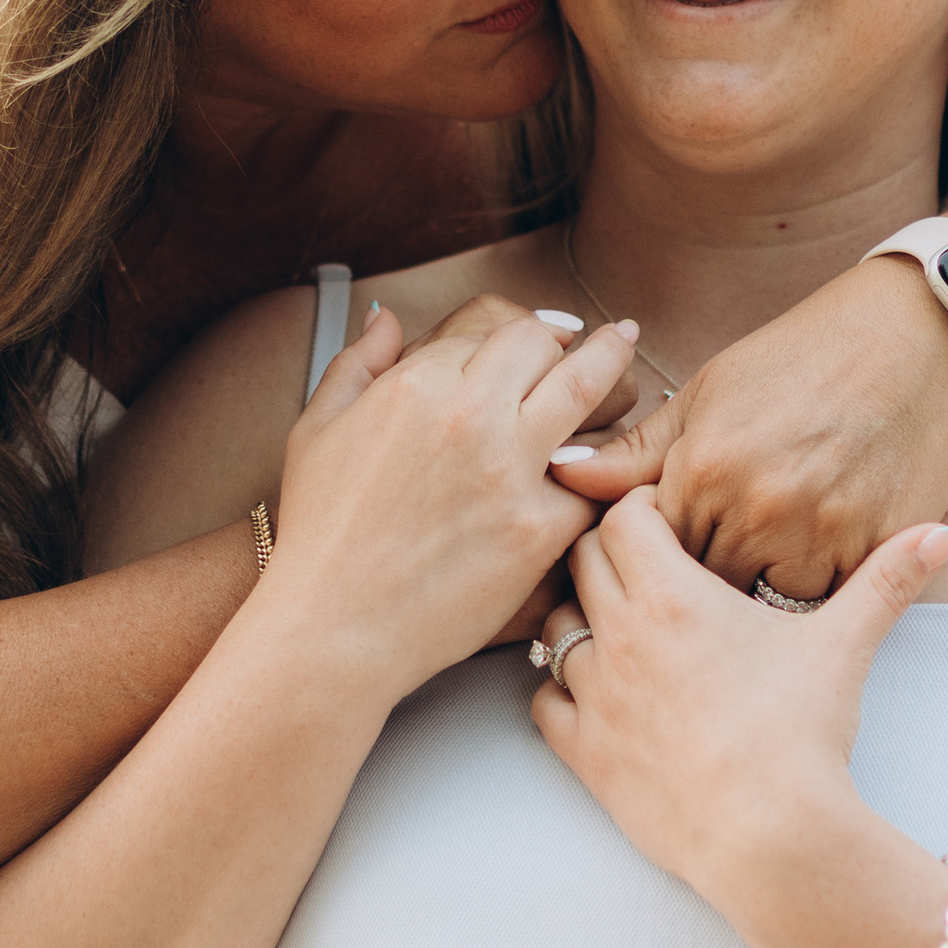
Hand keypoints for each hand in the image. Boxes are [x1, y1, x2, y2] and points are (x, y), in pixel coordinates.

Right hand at [261, 300, 638, 705]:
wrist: (334, 626)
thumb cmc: (319, 534)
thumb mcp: (316, 430)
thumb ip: (356, 363)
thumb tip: (388, 321)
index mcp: (415, 383)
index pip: (494, 331)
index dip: (521, 336)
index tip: (543, 339)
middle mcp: (467, 415)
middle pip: (546, 347)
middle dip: (575, 342)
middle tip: (610, 338)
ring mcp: (508, 470)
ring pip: (586, 392)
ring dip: (615, 370)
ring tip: (632, 355)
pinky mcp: (538, 528)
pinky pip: (594, 480)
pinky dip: (604, 469)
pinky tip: (617, 459)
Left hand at [530, 491, 947, 908]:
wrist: (769, 837)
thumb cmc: (802, 735)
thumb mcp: (845, 645)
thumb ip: (888, 580)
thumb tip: (943, 533)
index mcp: (671, 596)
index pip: (621, 517)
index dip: (642, 512)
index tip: (671, 525)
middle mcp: (618, 636)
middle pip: (579, 563)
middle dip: (608, 556)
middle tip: (647, 572)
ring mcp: (594, 697)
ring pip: (553, 631)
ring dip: (581, 622)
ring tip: (624, 633)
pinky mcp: (584, 755)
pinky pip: (544, 704)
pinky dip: (563, 695)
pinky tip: (602, 699)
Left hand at [545, 252, 947, 594]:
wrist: (915, 341)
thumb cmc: (802, 360)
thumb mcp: (709, 392)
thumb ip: (637, 450)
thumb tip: (561, 474)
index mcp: (705, 466)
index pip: (645, 546)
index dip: (645, 553)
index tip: (654, 553)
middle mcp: (756, 507)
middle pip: (696, 584)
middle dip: (687, 588)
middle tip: (693, 582)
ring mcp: (818, 534)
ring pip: (756, 603)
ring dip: (745, 599)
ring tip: (738, 584)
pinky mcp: (872, 553)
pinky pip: (820, 604)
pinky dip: (805, 597)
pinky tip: (795, 577)